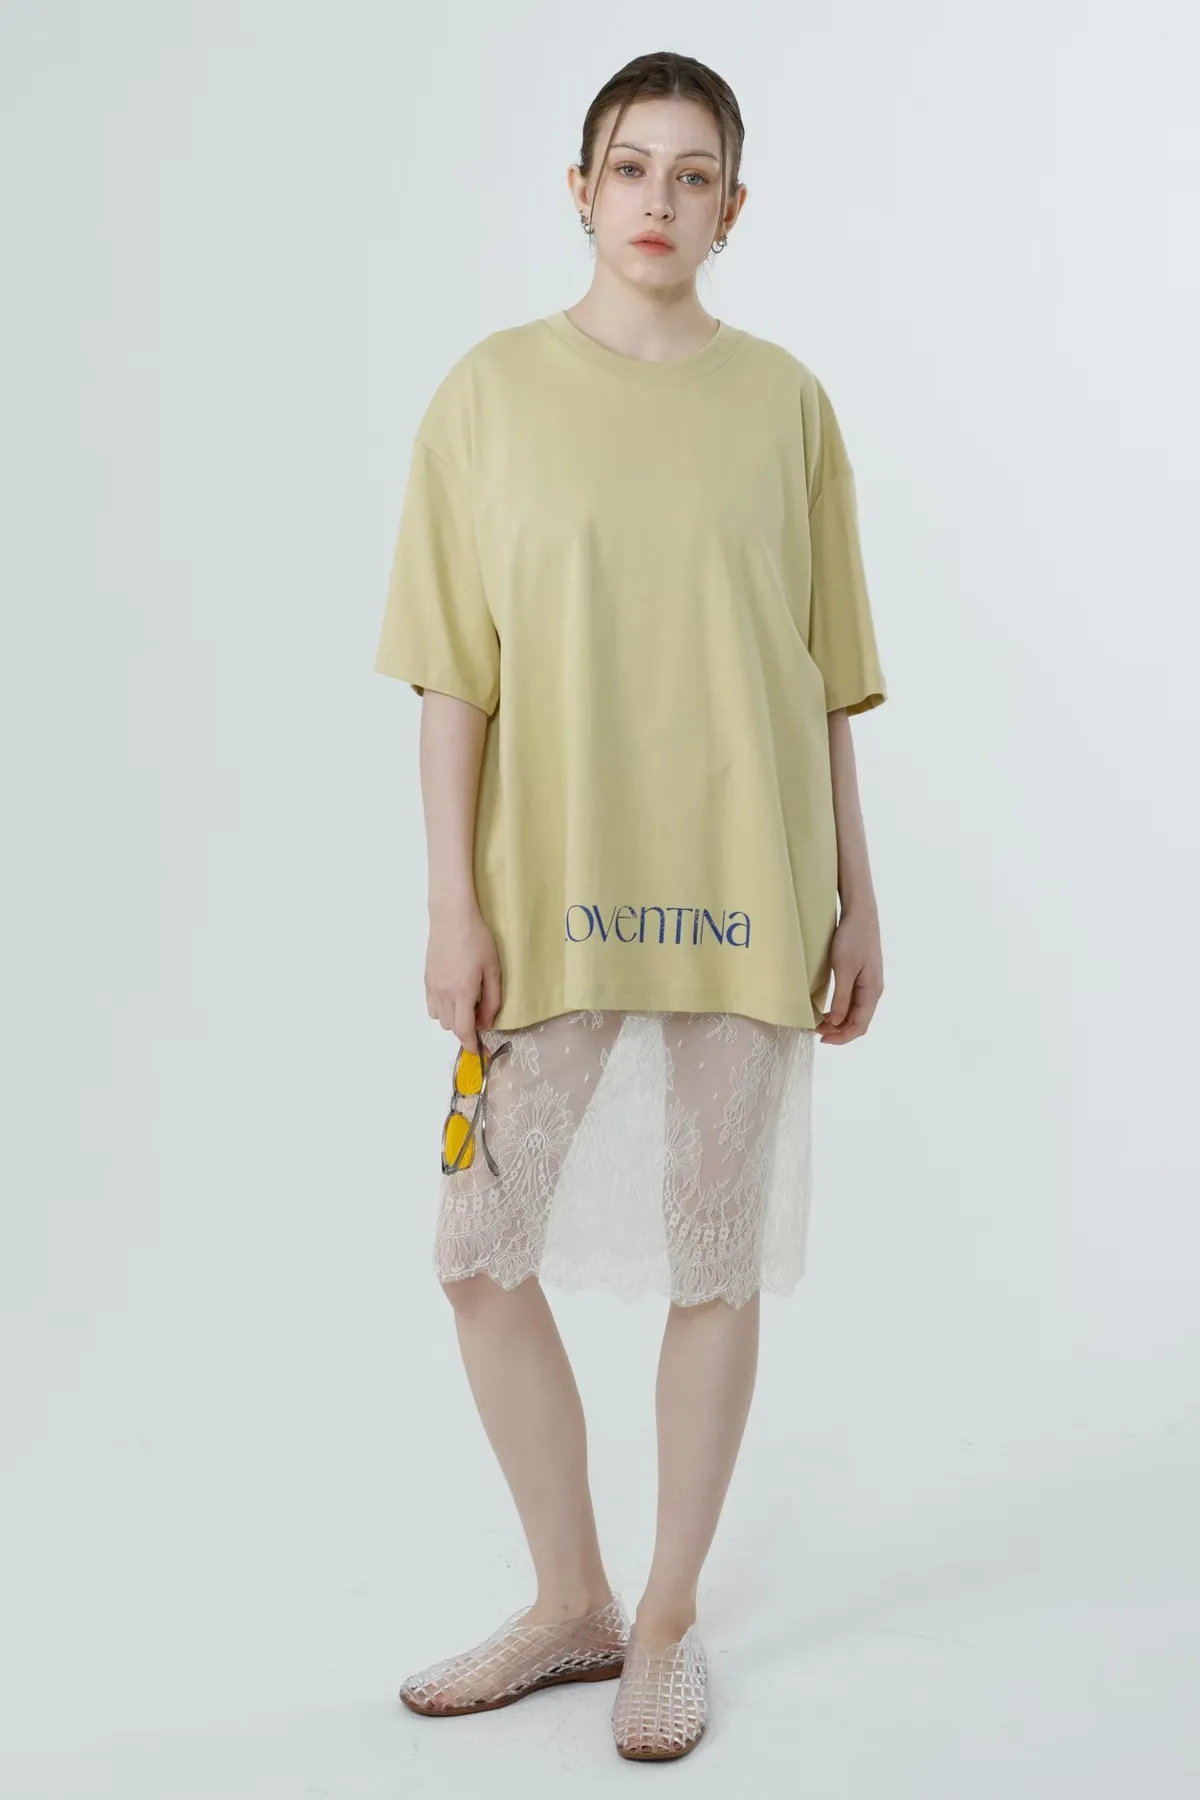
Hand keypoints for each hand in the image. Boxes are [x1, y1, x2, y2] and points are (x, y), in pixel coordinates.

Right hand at [425, 897, 502, 1049]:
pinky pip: (431, 1006)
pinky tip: (453, 997)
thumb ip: (492, 999)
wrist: (451, 917)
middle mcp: (444, 994)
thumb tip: (487, 1022)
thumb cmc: (477, 939)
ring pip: (440, 1019)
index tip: (478, 1051)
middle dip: (466, 1029)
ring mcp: (432, 987)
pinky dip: (442, 1010)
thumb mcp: (493, 969)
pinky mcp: (426, 980)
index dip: (471, 1045)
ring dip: (454, 1019)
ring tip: (467, 1004)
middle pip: (452, 1027)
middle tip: (481, 1016)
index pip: (464, 1030)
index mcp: (463, 993)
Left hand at [817, 907, 882, 1044]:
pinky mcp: (863, 977)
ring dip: (839, 1021)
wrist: (860, 913)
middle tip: (814, 1031)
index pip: (860, 1025)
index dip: (841, 1037)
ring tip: (818, 1023)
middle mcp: (873, 991)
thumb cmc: (852, 938)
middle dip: (838, 1031)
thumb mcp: (844, 969)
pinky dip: (841, 1010)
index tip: (821, 1038)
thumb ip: (841, 997)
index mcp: (872, 991)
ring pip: (855, 1012)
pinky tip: (828, 1010)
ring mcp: (869, 984)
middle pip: (858, 1021)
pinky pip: (853, 1001)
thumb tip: (836, 1023)